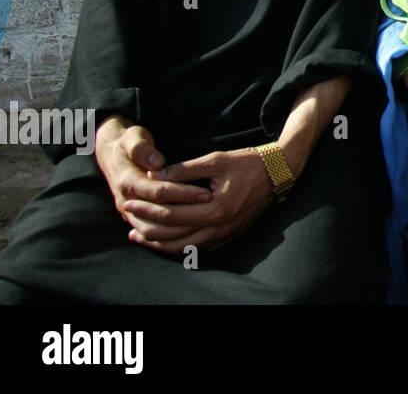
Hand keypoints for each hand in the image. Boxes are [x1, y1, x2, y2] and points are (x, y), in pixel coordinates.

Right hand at [94, 117, 210, 230]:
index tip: (207, 194)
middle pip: (158, 217)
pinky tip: (191, 234)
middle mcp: (126, 202)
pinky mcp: (134, 218)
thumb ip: (142, 149)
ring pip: (154, 231)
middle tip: (212, 212)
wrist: (112, 155)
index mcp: (128, 182)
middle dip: (186, 215)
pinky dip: (168, 237)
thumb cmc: (128, 143)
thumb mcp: (133, 138)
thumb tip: (157, 163)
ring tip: (206, 226)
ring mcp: (129, 213)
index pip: (159, 193)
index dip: (183, 193)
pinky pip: (152, 234)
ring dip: (179, 231)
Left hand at [123, 148, 275, 253]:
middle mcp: (220, 227)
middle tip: (127, 220)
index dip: (147, 210)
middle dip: (147, 229)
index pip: (171, 215)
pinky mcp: (229, 235)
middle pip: (174, 236)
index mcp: (215, 209)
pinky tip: (166, 240)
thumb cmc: (248, 162)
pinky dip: (179, 246)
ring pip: (184, 248)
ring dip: (159, 243)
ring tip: (140, 235)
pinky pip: (198, 248)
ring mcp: (225, 234)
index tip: (128, 202)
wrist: (279, 172)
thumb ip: (184, 169)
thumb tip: (154, 173)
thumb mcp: (215, 160)